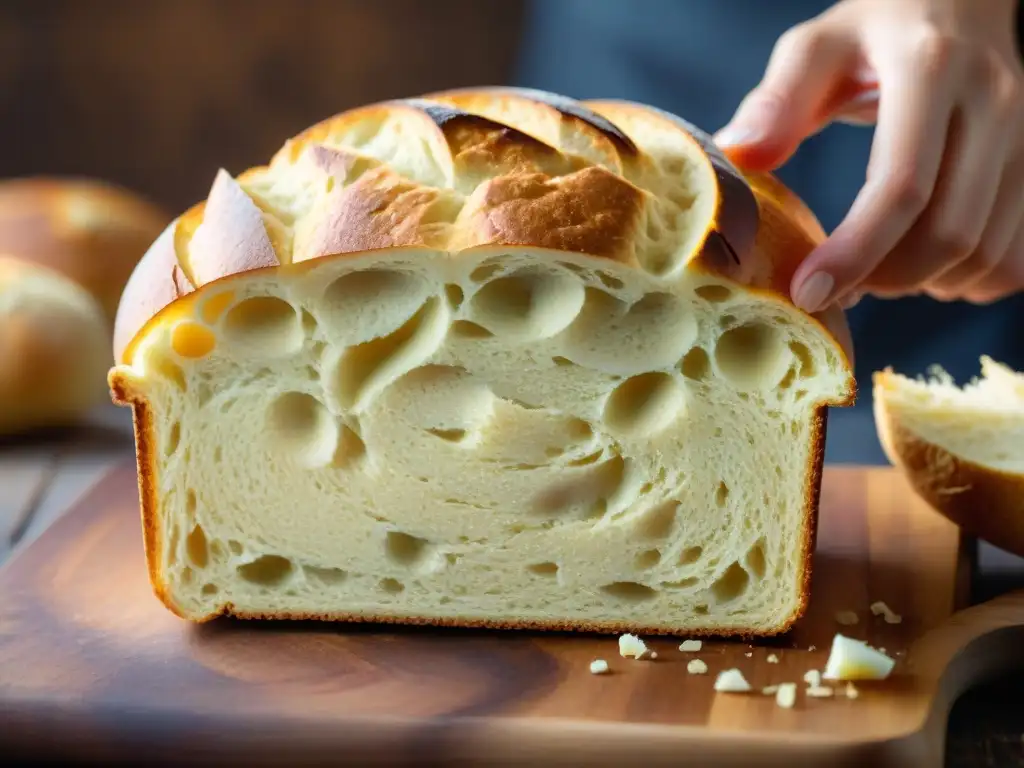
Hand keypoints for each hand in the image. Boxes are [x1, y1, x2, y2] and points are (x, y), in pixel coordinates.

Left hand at [714, 0, 1023, 310]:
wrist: (960, 2)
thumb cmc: (876, 31)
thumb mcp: (817, 47)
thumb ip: (778, 99)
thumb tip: (739, 153)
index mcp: (930, 70)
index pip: (901, 186)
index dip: (854, 253)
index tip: (808, 292)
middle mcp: (993, 103)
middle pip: (949, 233)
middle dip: (885, 278)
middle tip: (836, 287)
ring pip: (984, 252)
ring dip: (923, 283)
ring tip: (874, 272)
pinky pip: (1014, 257)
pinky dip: (967, 279)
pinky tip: (924, 265)